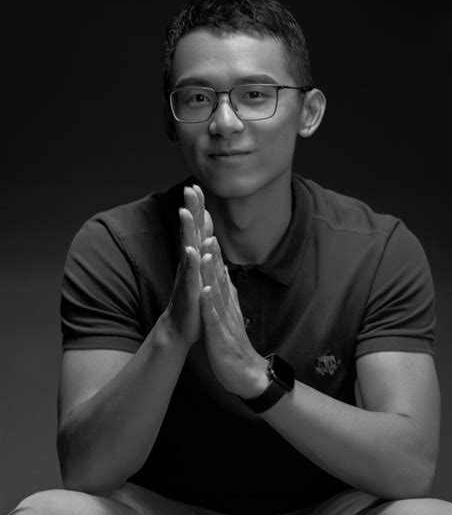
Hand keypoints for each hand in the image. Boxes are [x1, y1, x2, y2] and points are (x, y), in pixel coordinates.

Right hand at [158, 184, 212, 347]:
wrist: (181, 329)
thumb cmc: (193, 299)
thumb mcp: (200, 272)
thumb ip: (203, 251)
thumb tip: (206, 232)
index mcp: (195, 258)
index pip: (197, 228)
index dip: (197, 208)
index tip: (197, 185)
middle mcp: (189, 263)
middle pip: (191, 231)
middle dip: (191, 209)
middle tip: (190, 187)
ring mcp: (188, 276)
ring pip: (188, 248)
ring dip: (187, 230)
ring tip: (186, 211)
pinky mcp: (189, 291)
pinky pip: (190, 275)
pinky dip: (192, 263)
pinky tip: (192, 250)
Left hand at [199, 236, 267, 396]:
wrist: (245, 373)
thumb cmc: (232, 340)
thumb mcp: (227, 309)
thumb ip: (223, 290)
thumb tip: (219, 271)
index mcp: (225, 295)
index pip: (217, 265)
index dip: (211, 244)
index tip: (204, 221)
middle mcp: (226, 301)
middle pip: (218, 270)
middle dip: (211, 248)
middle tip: (207, 227)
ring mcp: (224, 316)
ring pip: (217, 290)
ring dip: (212, 270)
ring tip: (206, 250)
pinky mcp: (220, 334)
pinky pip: (214, 318)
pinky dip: (210, 304)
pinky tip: (205, 291)